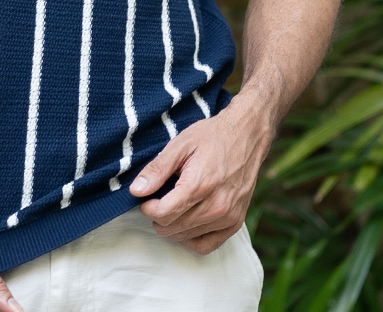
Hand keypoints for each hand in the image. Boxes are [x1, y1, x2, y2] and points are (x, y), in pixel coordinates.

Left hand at [128, 96, 273, 255]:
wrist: (246, 136)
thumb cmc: (212, 137)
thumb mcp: (180, 144)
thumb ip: (157, 169)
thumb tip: (135, 190)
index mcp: (200, 184)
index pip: (164, 213)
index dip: (148, 208)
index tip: (145, 198)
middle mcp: (217, 206)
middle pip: (173, 227)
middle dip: (158, 216)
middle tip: (158, 199)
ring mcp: (228, 217)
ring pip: (186, 237)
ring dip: (172, 226)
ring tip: (172, 206)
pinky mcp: (236, 223)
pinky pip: (206, 246)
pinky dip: (191, 238)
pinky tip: (186, 221)